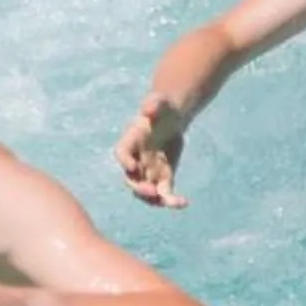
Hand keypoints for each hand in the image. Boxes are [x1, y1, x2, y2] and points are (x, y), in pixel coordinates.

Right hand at [115, 94, 188, 208]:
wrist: (172, 118)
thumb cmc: (162, 107)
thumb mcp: (159, 102)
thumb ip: (152, 104)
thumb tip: (148, 109)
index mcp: (130, 140)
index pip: (122, 153)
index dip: (125, 161)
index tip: (133, 167)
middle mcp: (136, 159)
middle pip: (132, 179)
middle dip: (139, 187)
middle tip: (152, 191)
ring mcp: (148, 171)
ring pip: (147, 191)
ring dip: (155, 199)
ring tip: (170, 202)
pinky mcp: (163, 177)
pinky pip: (165, 193)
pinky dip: (172, 201)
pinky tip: (184, 203)